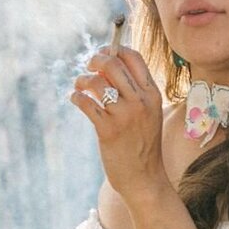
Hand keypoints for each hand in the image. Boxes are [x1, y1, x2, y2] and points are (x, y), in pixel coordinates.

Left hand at [70, 41, 166, 206]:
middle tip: (88, 68)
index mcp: (152, 94)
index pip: (133, 57)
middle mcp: (140, 102)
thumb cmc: (143, 146)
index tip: (103, 54)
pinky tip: (76, 99)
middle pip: (112, 63)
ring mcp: (125, 116)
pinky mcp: (108, 130)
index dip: (114, 49)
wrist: (145, 179)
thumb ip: (136, 92)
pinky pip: (86, 103)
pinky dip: (76, 97)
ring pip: (96, 82)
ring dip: (82, 80)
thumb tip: (110, 66)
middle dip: (95, 61)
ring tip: (80, 87)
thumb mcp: (149, 114)